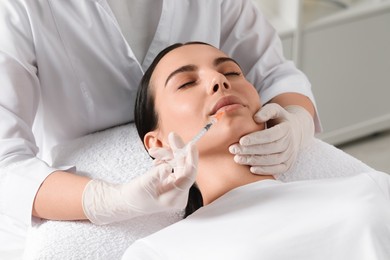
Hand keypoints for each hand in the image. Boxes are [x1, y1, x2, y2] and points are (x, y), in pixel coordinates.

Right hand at [82, 132, 197, 224]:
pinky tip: (156, 160)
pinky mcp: (174, 182)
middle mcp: (179, 195)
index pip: (188, 177)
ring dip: (167, 155)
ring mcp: (178, 188)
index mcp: (174, 199)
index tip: (191, 144)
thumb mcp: (143, 184)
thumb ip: (156, 175)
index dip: (191, 159)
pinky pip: (175, 165)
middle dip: (177, 151)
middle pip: (185, 167)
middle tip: (172, 135)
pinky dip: (166, 159)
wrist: (128, 200)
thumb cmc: (134, 195)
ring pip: (179, 164)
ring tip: (152, 151)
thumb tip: (168, 167)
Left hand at [229, 104, 313, 174]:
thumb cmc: (278, 119)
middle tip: (234, 149)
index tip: (241, 141)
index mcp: (286, 129)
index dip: (256, 139)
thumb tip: (256, 118)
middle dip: (250, 150)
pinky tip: (251, 169)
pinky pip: (276, 170)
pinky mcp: (288, 164)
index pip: (270, 135)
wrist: (294, 131)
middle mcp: (290, 143)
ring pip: (272, 160)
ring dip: (254, 161)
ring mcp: (290, 155)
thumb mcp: (275, 110)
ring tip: (238, 159)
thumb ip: (266, 111)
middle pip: (269, 149)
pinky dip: (264, 170)